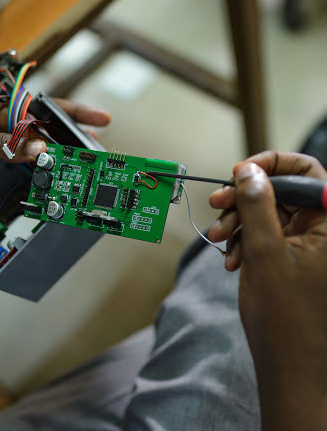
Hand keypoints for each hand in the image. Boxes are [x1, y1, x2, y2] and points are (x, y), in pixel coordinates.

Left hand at [0, 95, 109, 189]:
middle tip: (96, 139)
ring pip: (36, 146)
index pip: (33, 106)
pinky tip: (56, 170)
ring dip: (61, 151)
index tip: (90, 118)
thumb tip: (33, 147)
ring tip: (83, 157)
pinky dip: (43, 169)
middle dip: (70, 130)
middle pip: (41, 125)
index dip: (64, 111)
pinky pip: (25, 166)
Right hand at [209, 151, 326, 429]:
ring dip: (239, 222)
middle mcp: (325, 229)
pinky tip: (231, 259)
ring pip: (269, 213)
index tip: (238, 173)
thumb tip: (248, 170)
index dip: (270, 164)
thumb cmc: (286, 315)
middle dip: (245, 198)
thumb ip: (256, 206)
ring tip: (218, 240)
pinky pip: (266, 234)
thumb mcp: (265, 253)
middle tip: (216, 205)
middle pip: (282, 191)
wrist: (291, 367)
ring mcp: (309, 244)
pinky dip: (245, 241)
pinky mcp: (294, 256)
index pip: (306, 171)